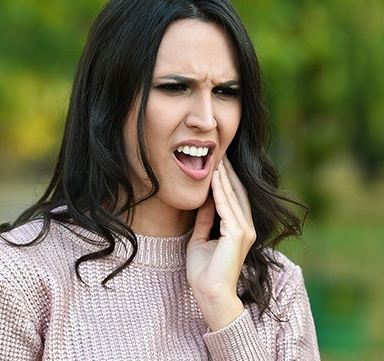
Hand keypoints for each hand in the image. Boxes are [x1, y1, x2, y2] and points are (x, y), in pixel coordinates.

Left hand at [186, 155, 255, 330]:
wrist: (210, 294)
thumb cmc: (205, 272)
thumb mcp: (202, 239)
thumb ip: (206, 220)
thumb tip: (204, 202)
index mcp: (239, 230)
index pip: (234, 199)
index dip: (226, 181)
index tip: (218, 164)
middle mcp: (246, 228)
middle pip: (237, 194)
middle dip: (228, 174)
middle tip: (221, 154)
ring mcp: (244, 231)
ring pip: (232, 197)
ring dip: (224, 177)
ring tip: (217, 160)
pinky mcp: (238, 234)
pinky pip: (226, 207)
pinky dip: (219, 191)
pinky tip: (214, 178)